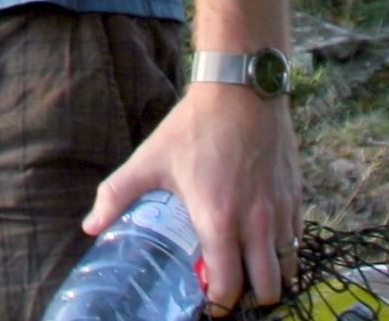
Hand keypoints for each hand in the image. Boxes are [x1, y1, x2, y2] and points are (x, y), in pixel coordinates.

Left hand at [86, 85, 302, 309]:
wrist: (241, 88)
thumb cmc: (195, 126)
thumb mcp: (150, 160)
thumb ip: (117, 195)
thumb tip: (90, 226)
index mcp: (218, 220)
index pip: (227, 287)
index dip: (218, 305)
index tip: (207, 303)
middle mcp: (256, 222)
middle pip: (267, 289)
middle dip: (250, 298)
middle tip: (231, 288)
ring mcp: (280, 210)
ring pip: (288, 267)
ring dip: (271, 275)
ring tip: (251, 269)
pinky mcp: (296, 195)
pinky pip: (297, 238)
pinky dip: (285, 249)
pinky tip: (265, 240)